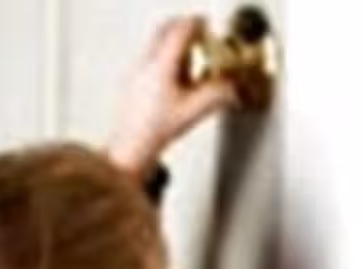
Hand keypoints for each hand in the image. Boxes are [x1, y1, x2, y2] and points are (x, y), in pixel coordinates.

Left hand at [106, 15, 238, 175]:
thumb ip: (217, 95)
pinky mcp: (131, 80)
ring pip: (155, 42)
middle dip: (185, 28)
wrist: (130, 148)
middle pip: (165, 29)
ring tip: (190, 58)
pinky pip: (149, 56)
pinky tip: (174, 77)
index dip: (198, 25)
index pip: (181, 30)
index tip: (208, 28)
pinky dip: (164, 56)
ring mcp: (136, 70)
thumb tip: (232, 89)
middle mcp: (146, 63)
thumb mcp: (193, 112)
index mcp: (162, 65)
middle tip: (201, 35)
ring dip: (174, 42)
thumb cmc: (155, 131)